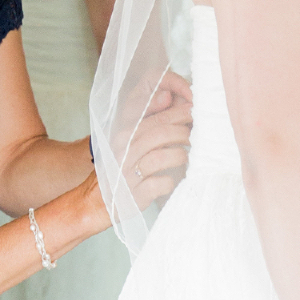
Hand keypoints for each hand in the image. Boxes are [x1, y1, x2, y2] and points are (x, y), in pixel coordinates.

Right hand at [124, 72, 192, 202]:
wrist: (101, 201)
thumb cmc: (126, 168)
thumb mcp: (134, 144)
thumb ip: (151, 125)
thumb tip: (170, 98)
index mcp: (125, 135)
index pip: (155, 118)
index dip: (178, 113)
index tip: (195, 112)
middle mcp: (124, 151)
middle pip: (160, 134)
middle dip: (184, 133)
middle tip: (198, 136)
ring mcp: (128, 173)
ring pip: (159, 158)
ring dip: (179, 155)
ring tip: (187, 156)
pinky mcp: (134, 194)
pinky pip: (158, 184)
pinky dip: (168, 182)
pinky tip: (171, 181)